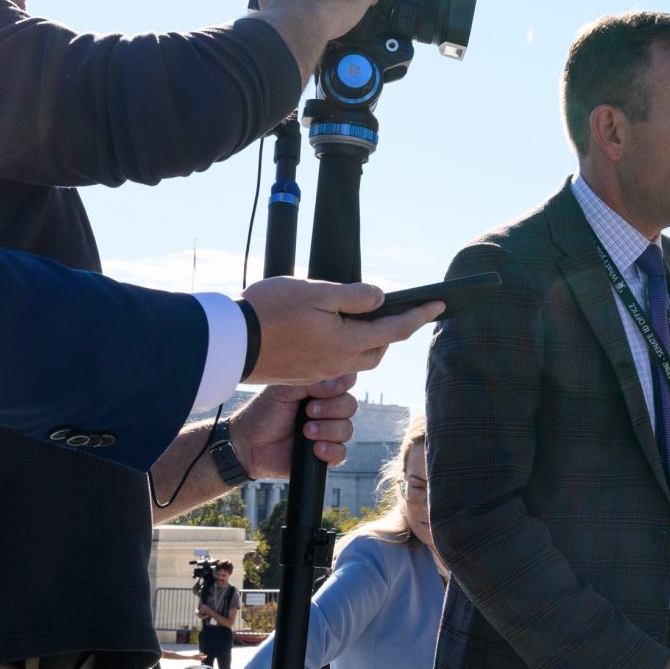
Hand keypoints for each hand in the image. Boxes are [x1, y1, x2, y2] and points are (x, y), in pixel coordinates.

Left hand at [229, 375, 357, 476]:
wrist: (247, 444)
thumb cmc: (263, 413)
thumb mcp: (284, 390)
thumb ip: (312, 382)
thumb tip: (341, 380)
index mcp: (319, 391)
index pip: (346, 383)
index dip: (339, 386)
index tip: (318, 392)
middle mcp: (327, 410)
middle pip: (350, 406)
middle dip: (331, 409)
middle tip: (308, 412)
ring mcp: (327, 433)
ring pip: (347, 429)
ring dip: (327, 430)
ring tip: (305, 432)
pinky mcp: (324, 455)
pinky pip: (342, 453)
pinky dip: (330, 450)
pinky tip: (314, 448)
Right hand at [241, 278, 441, 384]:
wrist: (230, 343)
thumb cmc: (269, 312)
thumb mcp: (316, 293)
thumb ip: (354, 296)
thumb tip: (380, 298)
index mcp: (347, 343)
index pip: (394, 329)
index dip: (419, 316)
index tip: (439, 306)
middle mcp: (337, 364)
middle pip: (376, 350)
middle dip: (390, 331)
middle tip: (396, 312)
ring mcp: (318, 373)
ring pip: (355, 359)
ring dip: (365, 341)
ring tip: (361, 319)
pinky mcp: (300, 375)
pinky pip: (333, 363)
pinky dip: (341, 347)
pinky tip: (330, 331)